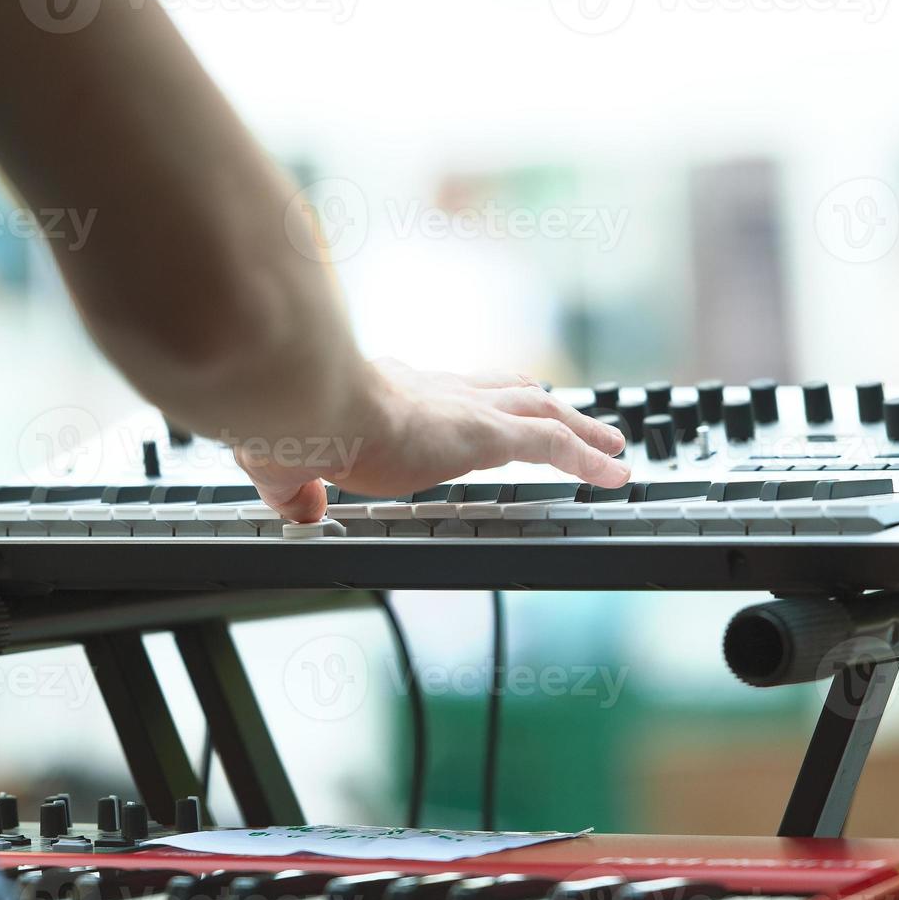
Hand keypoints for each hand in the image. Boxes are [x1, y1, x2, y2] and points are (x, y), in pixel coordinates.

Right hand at [235, 358, 630, 522]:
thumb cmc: (288, 422)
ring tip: (612, 445)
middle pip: (507, 389)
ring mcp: (465, 409)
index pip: (445, 393)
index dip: (472, 402)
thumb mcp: (283, 463)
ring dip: (581, 427)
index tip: (484, 413)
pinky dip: (588, 460)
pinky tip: (614, 475)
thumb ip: (294, 489)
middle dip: (542, 402)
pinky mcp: (486, 433)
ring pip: (542, 409)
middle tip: (573, 418)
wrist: (307, 402)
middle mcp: (435, 390)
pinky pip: (554, 445)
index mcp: (391, 392)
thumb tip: (299, 510)